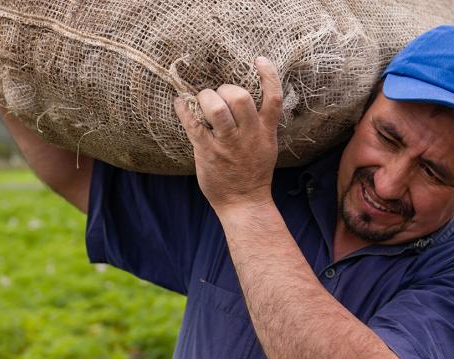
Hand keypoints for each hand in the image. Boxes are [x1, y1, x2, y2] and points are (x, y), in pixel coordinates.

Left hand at [174, 57, 282, 213]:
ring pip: (217, 108)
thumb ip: (260, 124)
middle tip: (218, 94)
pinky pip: (193, 124)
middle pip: (240, 97)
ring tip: (202, 101)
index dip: (268, 75)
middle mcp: (249, 135)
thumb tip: (246, 101)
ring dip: (206, 98)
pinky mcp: (208, 152)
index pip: (274, 98)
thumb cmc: (253, 173)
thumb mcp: (267, 146)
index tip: (258, 60)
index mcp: (266, 131)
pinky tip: (179, 103)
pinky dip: (183, 109)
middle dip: (225, 89)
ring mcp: (228, 144)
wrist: (245, 203)